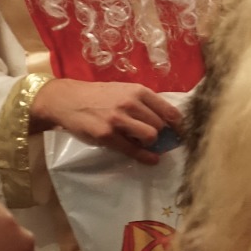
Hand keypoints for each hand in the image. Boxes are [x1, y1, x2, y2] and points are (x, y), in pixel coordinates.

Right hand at [30, 79, 181, 164]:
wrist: (68, 99)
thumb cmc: (99, 96)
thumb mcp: (124, 90)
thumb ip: (144, 102)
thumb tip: (168, 119)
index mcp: (138, 91)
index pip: (169, 110)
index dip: (179, 125)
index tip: (182, 133)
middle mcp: (131, 103)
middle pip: (161, 125)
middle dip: (162, 135)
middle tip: (159, 139)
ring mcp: (118, 119)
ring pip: (151, 136)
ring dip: (152, 143)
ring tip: (146, 143)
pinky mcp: (107, 135)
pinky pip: (132, 149)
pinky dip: (145, 157)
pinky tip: (151, 159)